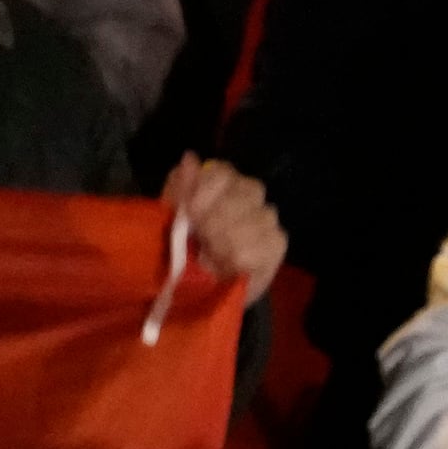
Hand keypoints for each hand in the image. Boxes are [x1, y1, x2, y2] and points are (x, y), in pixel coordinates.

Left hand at [162, 155, 285, 290]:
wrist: (198, 291)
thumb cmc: (182, 250)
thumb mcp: (170, 221)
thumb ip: (179, 189)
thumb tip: (190, 157)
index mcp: (221, 181)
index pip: (222, 171)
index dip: (205, 191)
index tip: (190, 214)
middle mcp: (249, 193)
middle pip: (245, 190)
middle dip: (217, 219)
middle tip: (201, 241)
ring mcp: (267, 218)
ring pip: (258, 217)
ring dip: (229, 241)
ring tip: (211, 256)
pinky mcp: (277, 244)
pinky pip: (267, 242)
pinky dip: (244, 256)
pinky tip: (230, 264)